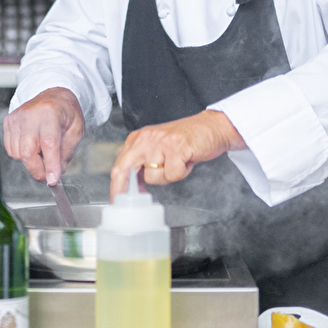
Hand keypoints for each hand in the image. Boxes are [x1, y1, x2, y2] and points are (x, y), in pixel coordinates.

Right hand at [2, 87, 84, 183]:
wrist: (53, 95)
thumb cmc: (66, 112)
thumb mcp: (76, 130)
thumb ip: (66, 152)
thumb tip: (56, 172)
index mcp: (50, 113)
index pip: (49, 143)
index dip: (50, 164)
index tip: (53, 180)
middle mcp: (30, 114)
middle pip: (27, 152)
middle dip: (38, 170)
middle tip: (48, 175)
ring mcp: (16, 118)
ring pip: (17, 154)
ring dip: (31, 161)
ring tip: (43, 152)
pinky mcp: (8, 122)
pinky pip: (11, 149)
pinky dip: (21, 154)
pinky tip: (33, 145)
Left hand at [109, 110, 244, 197]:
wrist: (211, 126)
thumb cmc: (186, 140)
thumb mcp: (157, 148)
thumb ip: (143, 163)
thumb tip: (132, 185)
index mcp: (138, 139)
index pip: (119, 165)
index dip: (117, 186)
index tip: (117, 201)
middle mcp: (145, 138)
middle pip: (124, 169)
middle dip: (125, 189)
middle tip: (131, 200)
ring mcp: (160, 141)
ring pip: (153, 176)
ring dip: (167, 176)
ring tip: (177, 163)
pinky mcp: (176, 146)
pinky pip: (172, 174)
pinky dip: (182, 173)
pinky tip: (186, 160)